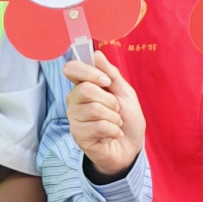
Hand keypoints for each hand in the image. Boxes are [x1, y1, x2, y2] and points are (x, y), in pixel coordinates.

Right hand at [62, 53, 139, 177]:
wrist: (131, 147)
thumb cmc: (127, 119)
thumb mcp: (124, 93)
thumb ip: (111, 74)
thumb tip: (97, 54)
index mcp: (84, 86)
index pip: (72, 69)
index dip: (88, 72)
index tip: (106, 81)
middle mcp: (75, 101)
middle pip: (85, 89)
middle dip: (109, 100)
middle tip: (116, 109)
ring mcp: (75, 118)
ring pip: (94, 109)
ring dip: (114, 118)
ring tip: (116, 123)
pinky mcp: (78, 135)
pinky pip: (98, 126)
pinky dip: (113, 130)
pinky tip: (112, 135)